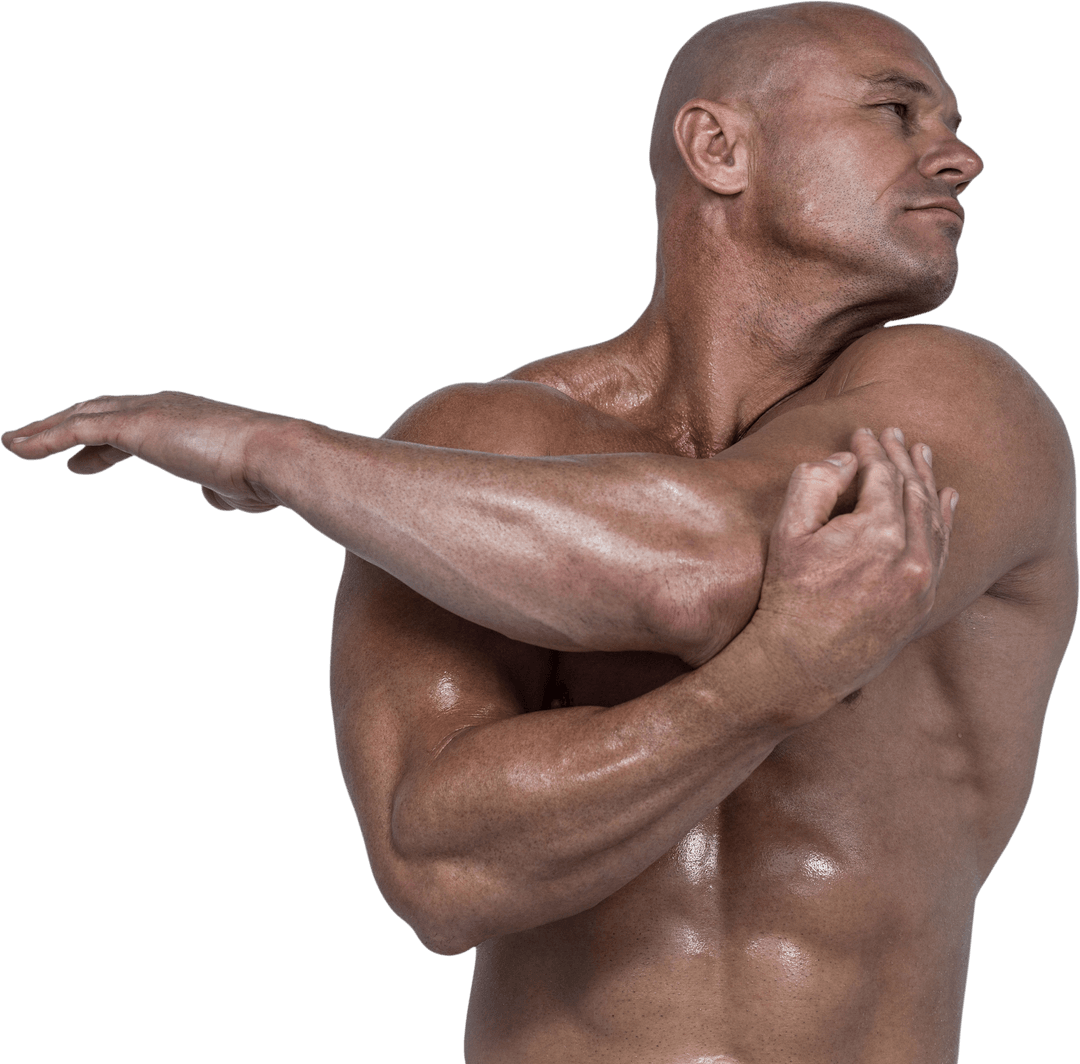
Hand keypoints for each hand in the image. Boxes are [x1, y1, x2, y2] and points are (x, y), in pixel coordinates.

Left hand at [2, 390, 292, 512]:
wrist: (276, 458)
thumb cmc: (268, 476)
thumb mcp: (239, 488)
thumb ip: (221, 490)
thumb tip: (211, 496)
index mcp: (190, 419)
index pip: (135, 425)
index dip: (102, 443)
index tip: (79, 462)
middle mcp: (167, 406)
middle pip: (102, 411)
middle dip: (67, 425)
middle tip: (34, 442)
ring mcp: (150, 412)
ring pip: (84, 415)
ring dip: (44, 429)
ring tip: (14, 443)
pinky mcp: (137, 424)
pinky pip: (78, 429)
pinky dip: (44, 436)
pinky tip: (19, 448)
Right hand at [747, 427, 957, 703]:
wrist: (801, 664)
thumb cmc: (787, 597)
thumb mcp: (786, 533)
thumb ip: (813, 484)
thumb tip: (845, 459)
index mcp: (876, 531)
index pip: (882, 475)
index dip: (873, 449)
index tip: (863, 432)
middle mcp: (909, 553)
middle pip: (912, 490)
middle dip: (901, 457)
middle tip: (894, 433)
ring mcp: (922, 579)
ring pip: (933, 516)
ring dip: (927, 481)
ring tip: (921, 454)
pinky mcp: (924, 600)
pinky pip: (943, 548)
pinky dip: (946, 518)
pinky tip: (947, 498)